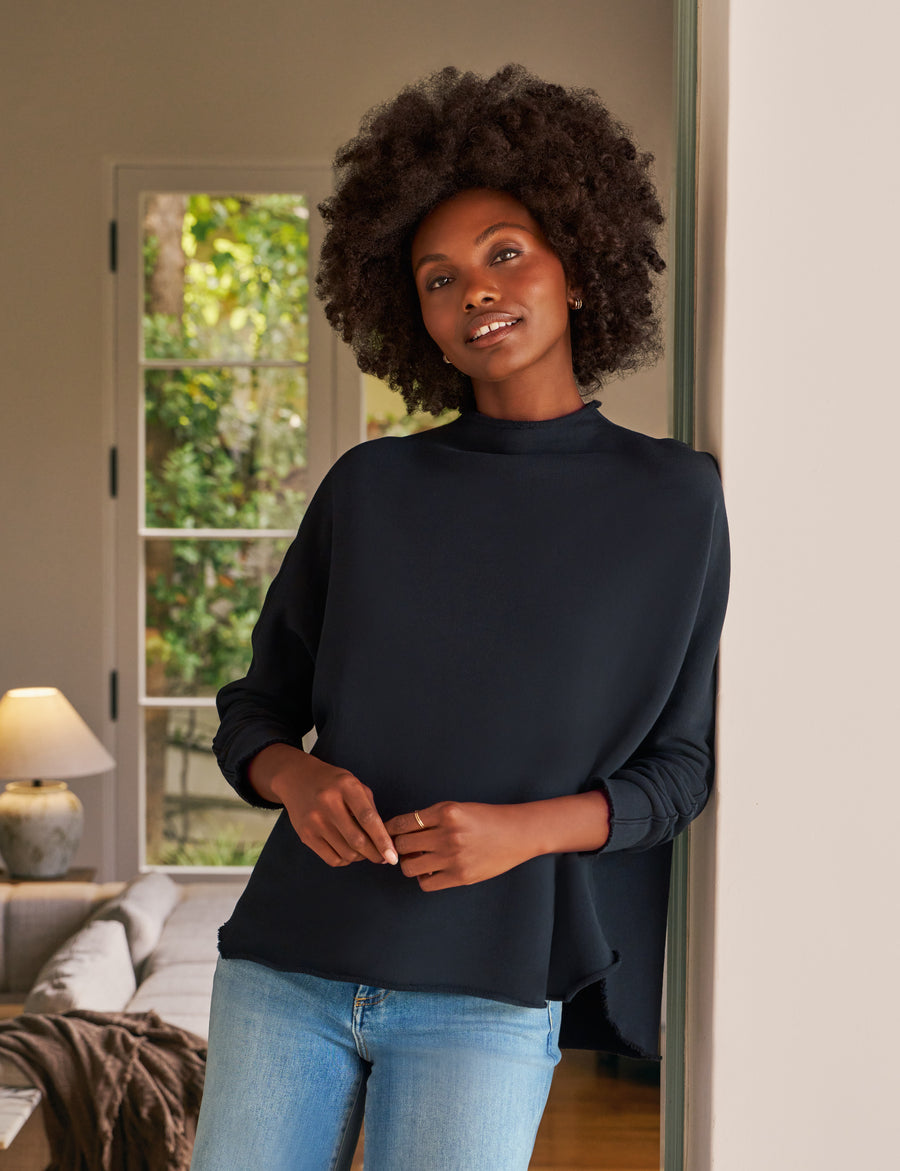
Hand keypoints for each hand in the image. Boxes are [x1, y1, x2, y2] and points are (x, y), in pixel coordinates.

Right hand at [250, 744, 397, 868]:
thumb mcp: (354, 784)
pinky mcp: (305, 835)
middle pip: (357, 840)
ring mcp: (314, 821)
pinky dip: (345, 860)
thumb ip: (370, 808)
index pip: (368, 818)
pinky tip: (348, 851)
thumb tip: (384, 839)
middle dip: (374, 854)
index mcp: (346, 786)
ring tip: (364, 850)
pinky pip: (331, 858)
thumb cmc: (332, 782)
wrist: (296, 778)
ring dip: (360, 857)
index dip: (382, 840)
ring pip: (346, 853)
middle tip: (383, 857)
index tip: (393, 856)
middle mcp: (328, 803)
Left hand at [383, 802, 534, 891]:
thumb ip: (432, 819)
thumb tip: (401, 833)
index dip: (390, 829)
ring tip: (418, 860)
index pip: (403, 822)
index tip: (388, 833)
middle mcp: (448, 834)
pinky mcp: (460, 876)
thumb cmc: (486, 819)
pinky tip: (432, 872)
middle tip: (405, 848)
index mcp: (446, 812)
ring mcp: (454, 857)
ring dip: (409, 863)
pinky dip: (424, 878)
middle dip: (399, 846)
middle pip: (402, 844)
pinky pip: (426, 883)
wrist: (517, 833)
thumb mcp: (458, 809)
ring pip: (409, 866)